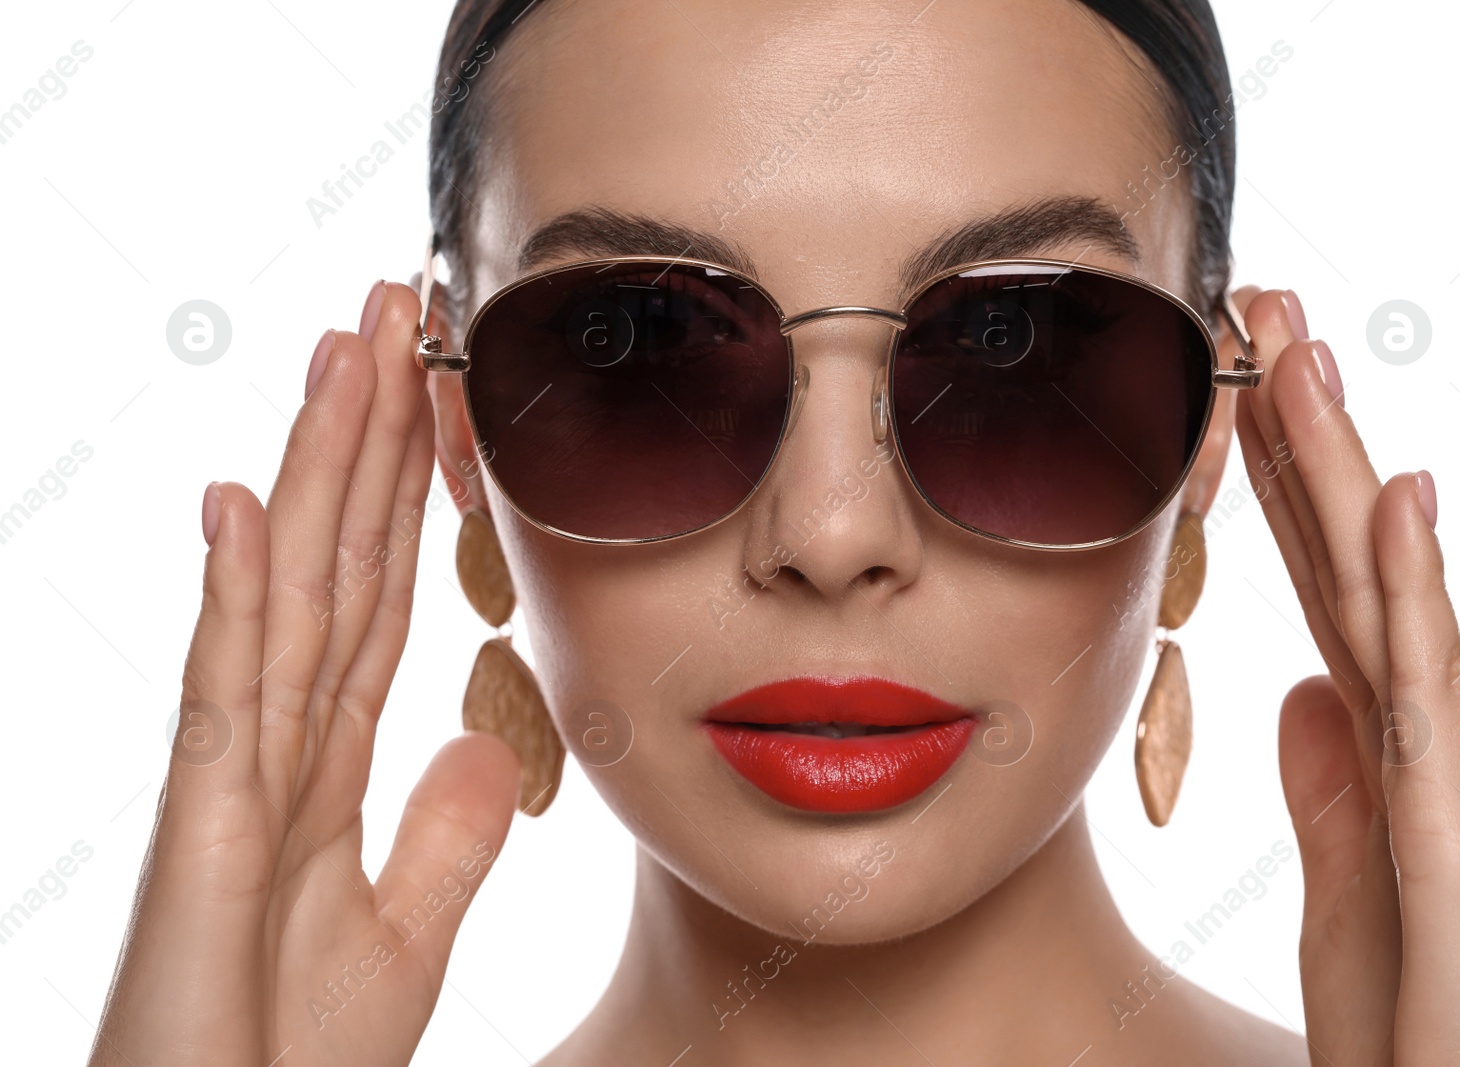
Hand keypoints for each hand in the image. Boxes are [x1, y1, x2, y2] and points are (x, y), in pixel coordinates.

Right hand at [90, 282, 519, 1065]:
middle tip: (393, 313)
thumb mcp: (403, 934)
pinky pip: (222, 691)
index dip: (406, 494)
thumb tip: (487, 746)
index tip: (432, 395)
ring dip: (313, 471)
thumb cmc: (289, 1060)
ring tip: (340, 353)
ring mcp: (233, 777)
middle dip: (366, 437)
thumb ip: (445, 838)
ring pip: (285, 591)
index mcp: (328, 765)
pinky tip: (240, 502)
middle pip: (334, 560)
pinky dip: (232, 593)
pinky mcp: (201, 830)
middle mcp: (277, 744)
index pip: (378, 594)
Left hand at [1228, 286, 1459, 1065]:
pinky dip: (1413, 580)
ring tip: (1303, 352)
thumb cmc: (1425, 1018)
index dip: (1283, 486)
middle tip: (1266, 315)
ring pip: (1389, 583)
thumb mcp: (1354, 883)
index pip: (1332, 583)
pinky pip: (1431, 679)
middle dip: (1308, 435)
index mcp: (1411, 738)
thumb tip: (1299, 687)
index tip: (1236, 393)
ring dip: (1344, 465)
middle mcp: (1452, 726)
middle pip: (1360, 554)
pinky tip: (1394, 495)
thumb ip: (1335, 777)